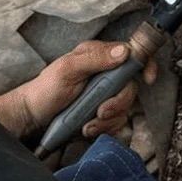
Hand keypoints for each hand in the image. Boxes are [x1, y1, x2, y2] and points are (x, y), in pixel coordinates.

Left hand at [0, 40, 153, 142]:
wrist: (34, 117)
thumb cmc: (45, 89)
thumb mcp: (67, 69)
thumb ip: (94, 59)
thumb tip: (123, 52)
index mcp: (98, 56)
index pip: (131, 54)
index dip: (144, 65)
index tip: (147, 79)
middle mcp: (105, 73)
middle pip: (130, 87)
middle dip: (118, 103)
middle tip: (100, 111)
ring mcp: (104, 94)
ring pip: (125, 108)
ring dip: (108, 119)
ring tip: (88, 123)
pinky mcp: (102, 113)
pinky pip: (116, 122)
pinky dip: (104, 128)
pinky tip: (87, 128)